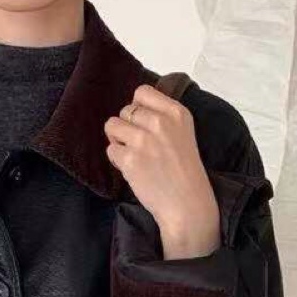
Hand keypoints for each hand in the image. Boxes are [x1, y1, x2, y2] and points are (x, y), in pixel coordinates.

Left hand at [104, 85, 220, 259]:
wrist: (186, 204)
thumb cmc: (184, 171)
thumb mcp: (183, 133)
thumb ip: (163, 117)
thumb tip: (135, 109)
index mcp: (176, 113)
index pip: (142, 92)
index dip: (137, 107)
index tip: (142, 123)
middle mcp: (159, 122)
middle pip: (126, 110)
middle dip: (128, 126)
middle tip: (139, 145)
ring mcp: (143, 140)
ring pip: (113, 126)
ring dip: (118, 140)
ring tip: (132, 154)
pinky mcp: (130, 160)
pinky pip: (111, 149)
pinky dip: (117, 159)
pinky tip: (131, 168)